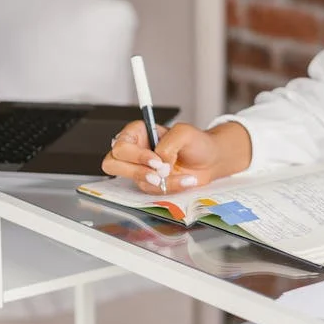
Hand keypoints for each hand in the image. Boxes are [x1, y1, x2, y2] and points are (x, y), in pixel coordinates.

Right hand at [102, 121, 242, 194]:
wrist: (210, 160)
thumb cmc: (196, 142)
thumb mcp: (184, 133)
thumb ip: (167, 145)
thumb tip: (159, 163)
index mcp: (138, 133)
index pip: (121, 145)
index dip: (135, 155)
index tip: (156, 160)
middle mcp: (135, 151)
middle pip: (113, 164)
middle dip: (136, 171)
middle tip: (158, 174)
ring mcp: (140, 169)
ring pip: (134, 180)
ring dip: (159, 181)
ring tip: (178, 175)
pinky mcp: (150, 183)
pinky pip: (151, 191)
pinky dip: (170, 187)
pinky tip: (184, 180)